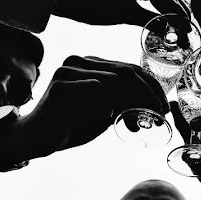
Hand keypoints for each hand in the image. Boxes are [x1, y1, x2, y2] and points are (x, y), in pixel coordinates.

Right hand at [8, 56, 167, 159]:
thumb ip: (125, 105)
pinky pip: (97, 89)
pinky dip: (112, 103)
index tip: (164, 106)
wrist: (36, 139)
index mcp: (91, 64)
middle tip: (161, 111)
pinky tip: (115, 116)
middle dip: (149, 92)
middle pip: (126, 71)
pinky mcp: (62, 83)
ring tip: (145, 117)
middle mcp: (80, 61)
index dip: (151, 86)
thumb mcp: (105, 114)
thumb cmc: (70, 126)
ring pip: (115, 79)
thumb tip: (154, 104)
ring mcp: (70, 69)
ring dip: (135, 98)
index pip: (130, 68)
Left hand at [53, 0, 190, 25]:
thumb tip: (172, 32)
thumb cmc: (94, 7)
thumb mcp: (127, 16)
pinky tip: (164, 8)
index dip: (178, 17)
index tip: (187, 30)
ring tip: (177, 22)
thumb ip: (153, 22)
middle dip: (174, 11)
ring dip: (167, 3)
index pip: (166, 0)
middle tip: (185, 28)